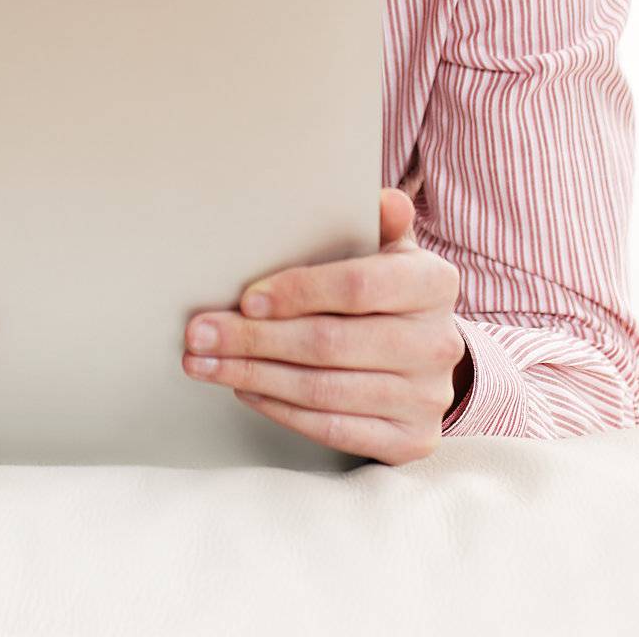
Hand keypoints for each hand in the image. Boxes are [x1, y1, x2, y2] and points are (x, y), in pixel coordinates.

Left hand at [181, 187, 469, 463]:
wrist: (428, 353)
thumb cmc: (392, 290)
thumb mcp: (392, 247)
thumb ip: (380, 222)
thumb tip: (380, 199)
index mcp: (434, 283)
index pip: (358, 286)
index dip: (298, 292)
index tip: (246, 298)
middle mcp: (438, 343)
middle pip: (330, 343)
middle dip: (254, 339)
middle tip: (201, 334)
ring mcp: (426, 397)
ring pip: (323, 390)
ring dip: (254, 375)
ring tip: (206, 363)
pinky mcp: (409, 439)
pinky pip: (333, 429)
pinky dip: (281, 409)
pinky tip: (246, 388)